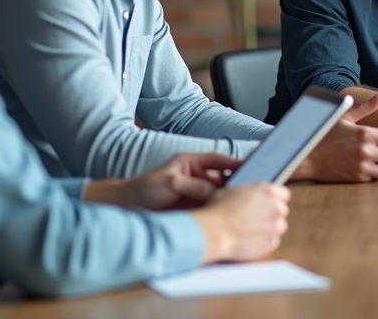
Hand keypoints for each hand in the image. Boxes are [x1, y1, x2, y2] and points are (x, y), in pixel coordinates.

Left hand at [86, 152, 238, 210]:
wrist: (126, 209)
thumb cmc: (143, 189)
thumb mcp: (170, 183)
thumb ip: (193, 186)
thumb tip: (215, 192)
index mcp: (191, 164)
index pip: (218, 160)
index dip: (235, 163)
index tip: (251, 167)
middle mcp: (195, 178)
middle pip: (221, 180)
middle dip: (233, 185)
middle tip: (248, 192)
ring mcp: (194, 194)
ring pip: (216, 196)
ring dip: (225, 200)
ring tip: (239, 206)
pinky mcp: (192, 209)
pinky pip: (209, 209)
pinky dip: (217, 212)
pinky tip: (225, 217)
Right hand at [193, 183, 290, 262]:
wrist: (214, 232)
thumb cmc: (218, 209)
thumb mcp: (232, 190)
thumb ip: (247, 193)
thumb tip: (247, 196)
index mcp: (268, 191)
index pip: (284, 194)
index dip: (275, 199)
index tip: (267, 203)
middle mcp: (276, 208)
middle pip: (282, 211)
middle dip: (272, 214)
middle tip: (256, 218)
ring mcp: (275, 227)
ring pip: (279, 227)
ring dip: (270, 228)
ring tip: (252, 230)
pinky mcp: (270, 244)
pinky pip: (273, 242)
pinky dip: (264, 242)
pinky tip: (250, 240)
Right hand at [290, 93, 377, 181]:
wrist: (307, 156)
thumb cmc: (324, 134)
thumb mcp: (343, 117)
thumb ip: (365, 108)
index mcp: (366, 133)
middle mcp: (366, 150)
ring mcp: (361, 166)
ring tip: (374, 160)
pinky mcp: (356, 178)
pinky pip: (373, 178)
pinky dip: (372, 174)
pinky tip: (363, 166)